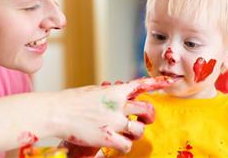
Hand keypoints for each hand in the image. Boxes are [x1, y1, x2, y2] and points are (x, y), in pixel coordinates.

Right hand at [55, 76, 172, 154]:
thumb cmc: (73, 101)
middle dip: (148, 117)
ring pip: (140, 130)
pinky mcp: (108, 137)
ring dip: (134, 134)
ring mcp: (114, 121)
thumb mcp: (94, 91)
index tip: (170, 80)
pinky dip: (123, 147)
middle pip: (148, 110)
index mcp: (115, 91)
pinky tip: (115, 144)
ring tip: (123, 134)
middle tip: (141, 120)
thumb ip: (110, 94)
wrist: (57, 111)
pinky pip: (127, 146)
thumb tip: (117, 94)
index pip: (141, 84)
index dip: (158, 82)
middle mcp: (119, 104)